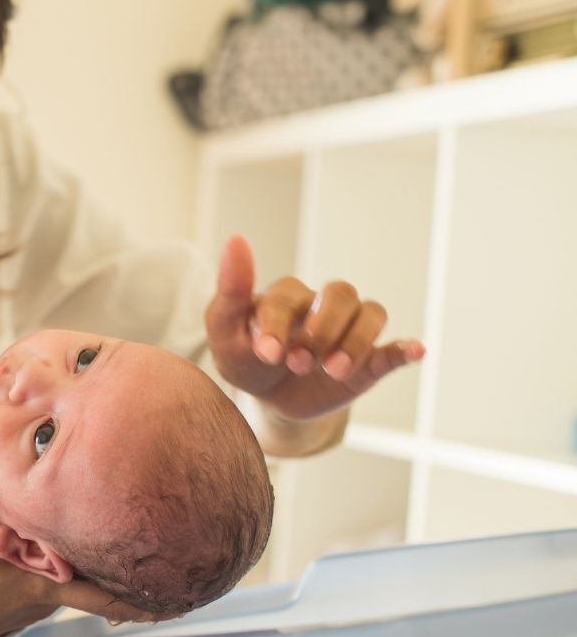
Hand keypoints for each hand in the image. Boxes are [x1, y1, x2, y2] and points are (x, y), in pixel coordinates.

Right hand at [0, 452, 160, 636]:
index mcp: (35, 585)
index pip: (101, 594)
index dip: (143, 596)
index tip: (181, 595)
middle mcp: (38, 593)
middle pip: (86, 568)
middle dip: (115, 553)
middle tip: (152, 534)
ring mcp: (24, 597)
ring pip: (64, 567)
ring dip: (80, 549)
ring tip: (101, 519)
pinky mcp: (8, 594)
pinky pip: (42, 568)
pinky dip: (52, 551)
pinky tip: (42, 530)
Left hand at [205, 235, 424, 419]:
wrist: (268, 399)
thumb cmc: (244, 358)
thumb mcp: (224, 331)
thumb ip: (230, 290)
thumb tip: (235, 238)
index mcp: (286, 295)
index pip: (290, 296)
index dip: (279, 325)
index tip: (267, 354)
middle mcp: (323, 305)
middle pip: (341, 294)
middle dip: (321, 331)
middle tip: (296, 364)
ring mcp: (348, 331)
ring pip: (371, 313)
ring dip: (356, 341)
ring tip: (334, 370)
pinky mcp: (368, 361)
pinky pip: (393, 348)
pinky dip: (404, 349)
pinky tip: (413, 351)